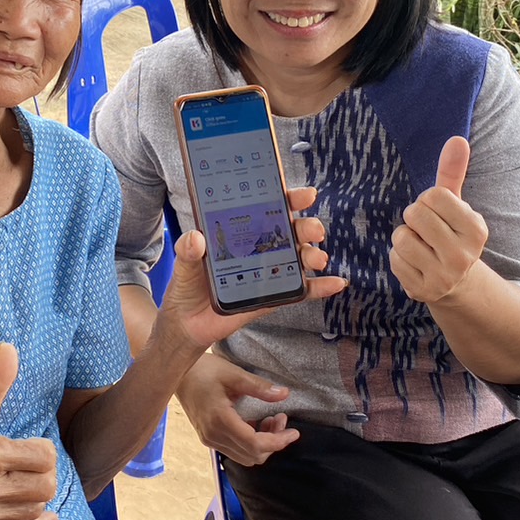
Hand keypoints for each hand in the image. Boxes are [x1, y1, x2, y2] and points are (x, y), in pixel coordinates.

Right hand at [0, 343, 58, 519]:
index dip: (42, 448)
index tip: (30, 445)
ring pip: (36, 508)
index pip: (45, 456)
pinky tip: (44, 514)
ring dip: (36, 494)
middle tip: (30, 465)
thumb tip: (9, 347)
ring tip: (22, 482)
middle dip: (44, 472)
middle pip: (45, 486)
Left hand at [160, 187, 345, 350]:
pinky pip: (300, 290)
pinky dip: (320, 287)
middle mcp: (259, 248)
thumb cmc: (186, 287)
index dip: (288, 199)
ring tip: (316, 258)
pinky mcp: (272, 297)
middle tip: (313, 230)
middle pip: (290, 231)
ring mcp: (268, 272)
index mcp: (240, 232)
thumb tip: (196, 238)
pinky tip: (336, 283)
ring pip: (298, 257)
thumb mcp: (183, 264)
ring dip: (313, 254)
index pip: (267, 209)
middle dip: (306, 227)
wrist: (186, 324)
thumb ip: (188, 251)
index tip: (303, 195)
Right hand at [176, 353, 301, 466]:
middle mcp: (213, 435)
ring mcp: (209, 438)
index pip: (255, 444)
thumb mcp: (233, 374)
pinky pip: (235, 450)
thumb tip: (284, 394)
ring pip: (245, 456)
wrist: (176, 373)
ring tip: (271, 420)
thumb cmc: (203, 370)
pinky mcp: (207, 437)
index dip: (278, 441)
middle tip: (281, 419)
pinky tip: (255, 423)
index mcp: (220, 420)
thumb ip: (259, 387)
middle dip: (273, 442)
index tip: (294, 432)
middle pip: (252, 455)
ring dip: (263, 444)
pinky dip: (251, 442)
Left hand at [390, 137, 488, 303]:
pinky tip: (416, 263)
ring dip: (404, 238)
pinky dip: (399, 258)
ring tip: (421, 246)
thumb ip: (453, 172)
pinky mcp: (422, 291)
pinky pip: (394, 260)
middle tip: (427, 230)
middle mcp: (464, 255)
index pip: (434, 195)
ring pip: (401, 238)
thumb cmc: (451, 232)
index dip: (428, 200)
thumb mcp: (456, 204)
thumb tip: (457, 138)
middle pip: (415, 214)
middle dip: (414, 217)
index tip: (438, 213)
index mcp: (476, 229)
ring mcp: (443, 277)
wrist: (457, 282)